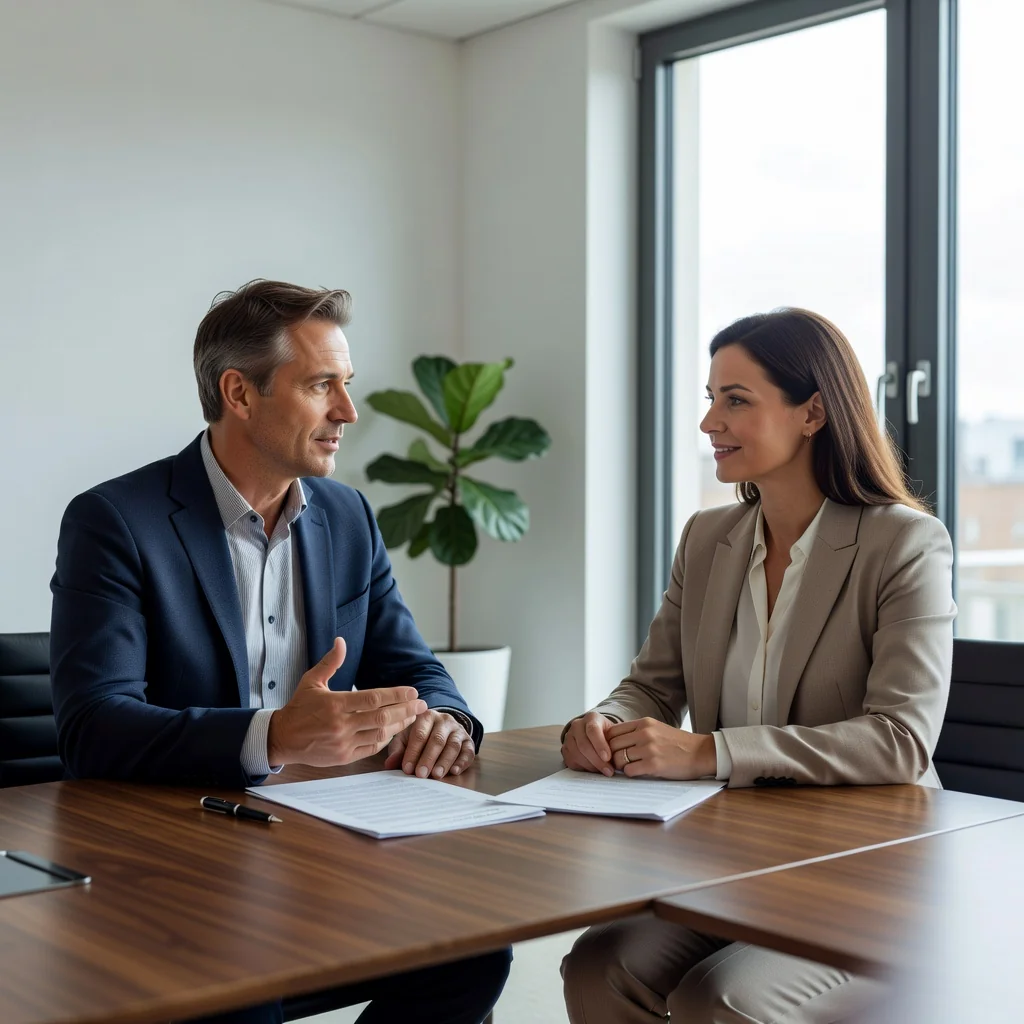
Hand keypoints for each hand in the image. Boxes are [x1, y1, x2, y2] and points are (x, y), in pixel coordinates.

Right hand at [267, 638, 426, 766]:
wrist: (281, 738)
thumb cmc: (298, 707)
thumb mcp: (311, 681)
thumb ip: (330, 662)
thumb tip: (341, 641)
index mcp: (335, 703)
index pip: (373, 698)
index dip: (396, 695)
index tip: (412, 691)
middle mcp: (341, 724)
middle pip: (382, 717)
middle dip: (406, 710)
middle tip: (422, 704)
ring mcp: (343, 742)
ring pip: (380, 734)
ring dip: (400, 725)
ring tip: (413, 716)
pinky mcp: (343, 757)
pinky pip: (371, 748)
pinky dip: (386, 739)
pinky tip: (395, 730)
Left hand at [383, 710, 475, 778]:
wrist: (441, 727)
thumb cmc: (418, 735)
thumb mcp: (405, 738)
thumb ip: (398, 750)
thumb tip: (389, 764)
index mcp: (426, 716)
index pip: (419, 734)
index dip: (413, 752)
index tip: (407, 768)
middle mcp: (444, 720)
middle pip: (437, 739)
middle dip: (428, 758)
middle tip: (421, 774)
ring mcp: (458, 730)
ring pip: (453, 745)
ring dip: (445, 761)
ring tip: (436, 775)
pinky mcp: (469, 740)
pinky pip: (468, 751)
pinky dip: (462, 762)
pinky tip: (454, 771)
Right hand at [561, 712, 615, 776]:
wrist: (596, 733)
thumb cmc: (608, 734)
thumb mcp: (615, 732)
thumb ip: (618, 741)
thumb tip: (623, 758)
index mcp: (591, 718)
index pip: (593, 730)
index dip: (600, 745)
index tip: (608, 757)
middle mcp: (577, 725)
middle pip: (584, 745)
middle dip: (597, 760)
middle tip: (609, 771)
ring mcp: (569, 737)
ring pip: (576, 754)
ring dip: (591, 766)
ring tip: (604, 771)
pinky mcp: (565, 748)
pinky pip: (571, 761)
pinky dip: (583, 768)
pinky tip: (594, 770)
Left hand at [606, 718, 716, 778]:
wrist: (700, 752)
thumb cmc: (677, 743)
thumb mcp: (656, 729)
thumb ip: (637, 732)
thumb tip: (614, 741)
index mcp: (644, 723)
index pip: (613, 731)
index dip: (608, 743)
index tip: (611, 751)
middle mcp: (644, 733)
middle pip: (612, 745)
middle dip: (611, 755)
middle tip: (617, 762)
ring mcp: (649, 749)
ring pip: (618, 759)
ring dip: (620, 766)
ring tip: (628, 767)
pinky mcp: (654, 764)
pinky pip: (629, 771)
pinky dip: (630, 773)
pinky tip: (638, 772)